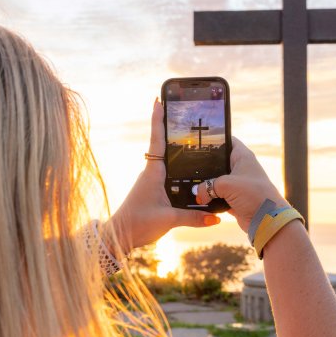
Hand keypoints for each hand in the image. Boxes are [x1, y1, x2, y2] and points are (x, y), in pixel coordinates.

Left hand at [106, 99, 219, 255]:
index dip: (158, 120)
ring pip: (167, 160)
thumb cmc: (137, 224)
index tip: (158, 100)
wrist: (120, 236)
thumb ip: (193, 217)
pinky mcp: (154, 190)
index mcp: (153, 172)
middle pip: (163, 144)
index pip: (157, 140)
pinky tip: (189, 169)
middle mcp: (152, 172)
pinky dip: (178, 167)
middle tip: (180, 110)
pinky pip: (168, 174)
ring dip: (175, 147)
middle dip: (170, 127)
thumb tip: (216, 218)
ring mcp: (152, 181)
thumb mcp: (168, 220)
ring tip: (190, 134)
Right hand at [193, 137, 288, 233]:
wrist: (267, 219)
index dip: (214, 139)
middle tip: (188, 164)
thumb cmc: (253, 194)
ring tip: (189, 182)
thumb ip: (207, 186)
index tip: (198, 140)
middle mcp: (240, 168)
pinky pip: (217, 195)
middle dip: (204, 165)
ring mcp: (237, 184)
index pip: (227, 140)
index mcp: (242, 157)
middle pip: (217, 162)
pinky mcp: (233, 198)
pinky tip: (198, 198)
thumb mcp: (226, 185)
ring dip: (206, 184)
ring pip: (215, 180)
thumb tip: (198, 193)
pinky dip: (209, 198)